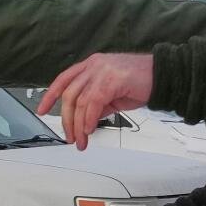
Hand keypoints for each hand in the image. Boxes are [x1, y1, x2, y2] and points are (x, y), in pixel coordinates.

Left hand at [36, 53, 152, 150]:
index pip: (63, 80)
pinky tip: (89, 129)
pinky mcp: (111, 79)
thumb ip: (96, 105)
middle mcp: (94, 65)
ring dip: (77, 125)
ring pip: (79, 101)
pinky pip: (93, 102)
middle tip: (70, 137)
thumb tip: (84, 121)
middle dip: (66, 120)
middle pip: (69, 95)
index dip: (50, 96)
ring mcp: (102, 70)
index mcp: (91, 65)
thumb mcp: (112, 96)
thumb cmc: (141, 83)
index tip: (41, 110)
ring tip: (81, 140)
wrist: (163, 77)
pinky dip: (88, 119)